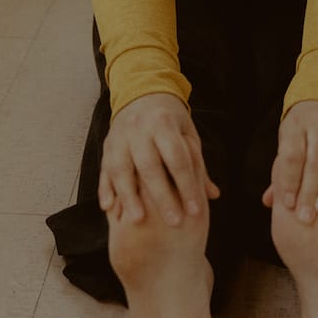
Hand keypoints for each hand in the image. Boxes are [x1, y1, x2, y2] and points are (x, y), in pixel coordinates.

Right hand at [98, 93, 218, 225]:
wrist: (142, 95)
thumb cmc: (170, 121)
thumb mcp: (187, 135)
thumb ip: (197, 165)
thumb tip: (213, 196)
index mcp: (163, 122)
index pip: (177, 157)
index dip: (186, 185)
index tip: (195, 211)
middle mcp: (139, 128)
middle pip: (149, 165)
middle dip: (161, 196)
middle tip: (173, 223)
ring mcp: (119, 136)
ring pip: (121, 168)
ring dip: (129, 196)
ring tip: (138, 221)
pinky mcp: (106, 145)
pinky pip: (103, 169)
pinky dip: (105, 189)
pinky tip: (109, 208)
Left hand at [262, 101, 317, 222]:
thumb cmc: (301, 130)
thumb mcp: (287, 140)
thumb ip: (281, 171)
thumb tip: (268, 201)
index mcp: (296, 126)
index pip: (292, 155)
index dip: (289, 180)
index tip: (288, 204)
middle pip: (316, 160)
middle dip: (310, 190)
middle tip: (305, 217)